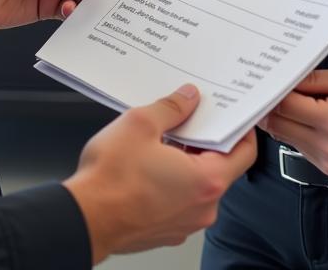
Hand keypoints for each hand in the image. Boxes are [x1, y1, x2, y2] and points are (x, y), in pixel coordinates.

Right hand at [65, 85, 256, 263]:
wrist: (83, 220)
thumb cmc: (110, 181)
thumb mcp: (141, 124)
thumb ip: (171, 108)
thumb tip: (188, 98)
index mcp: (206, 181)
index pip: (245, 152)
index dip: (241, 128)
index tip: (233, 113)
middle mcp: (202, 208)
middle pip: (220, 166)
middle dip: (205, 139)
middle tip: (189, 116)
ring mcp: (184, 223)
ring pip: (197, 183)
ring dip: (186, 160)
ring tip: (162, 138)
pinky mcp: (165, 230)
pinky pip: (180, 199)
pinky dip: (172, 179)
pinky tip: (150, 162)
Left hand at [258, 66, 327, 174]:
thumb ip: (312, 79)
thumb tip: (283, 78)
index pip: (284, 107)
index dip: (272, 91)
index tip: (267, 77)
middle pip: (279, 125)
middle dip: (273, 104)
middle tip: (275, 84)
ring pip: (286, 137)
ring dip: (284, 117)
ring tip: (298, 97)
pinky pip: (299, 146)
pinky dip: (297, 128)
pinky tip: (309, 113)